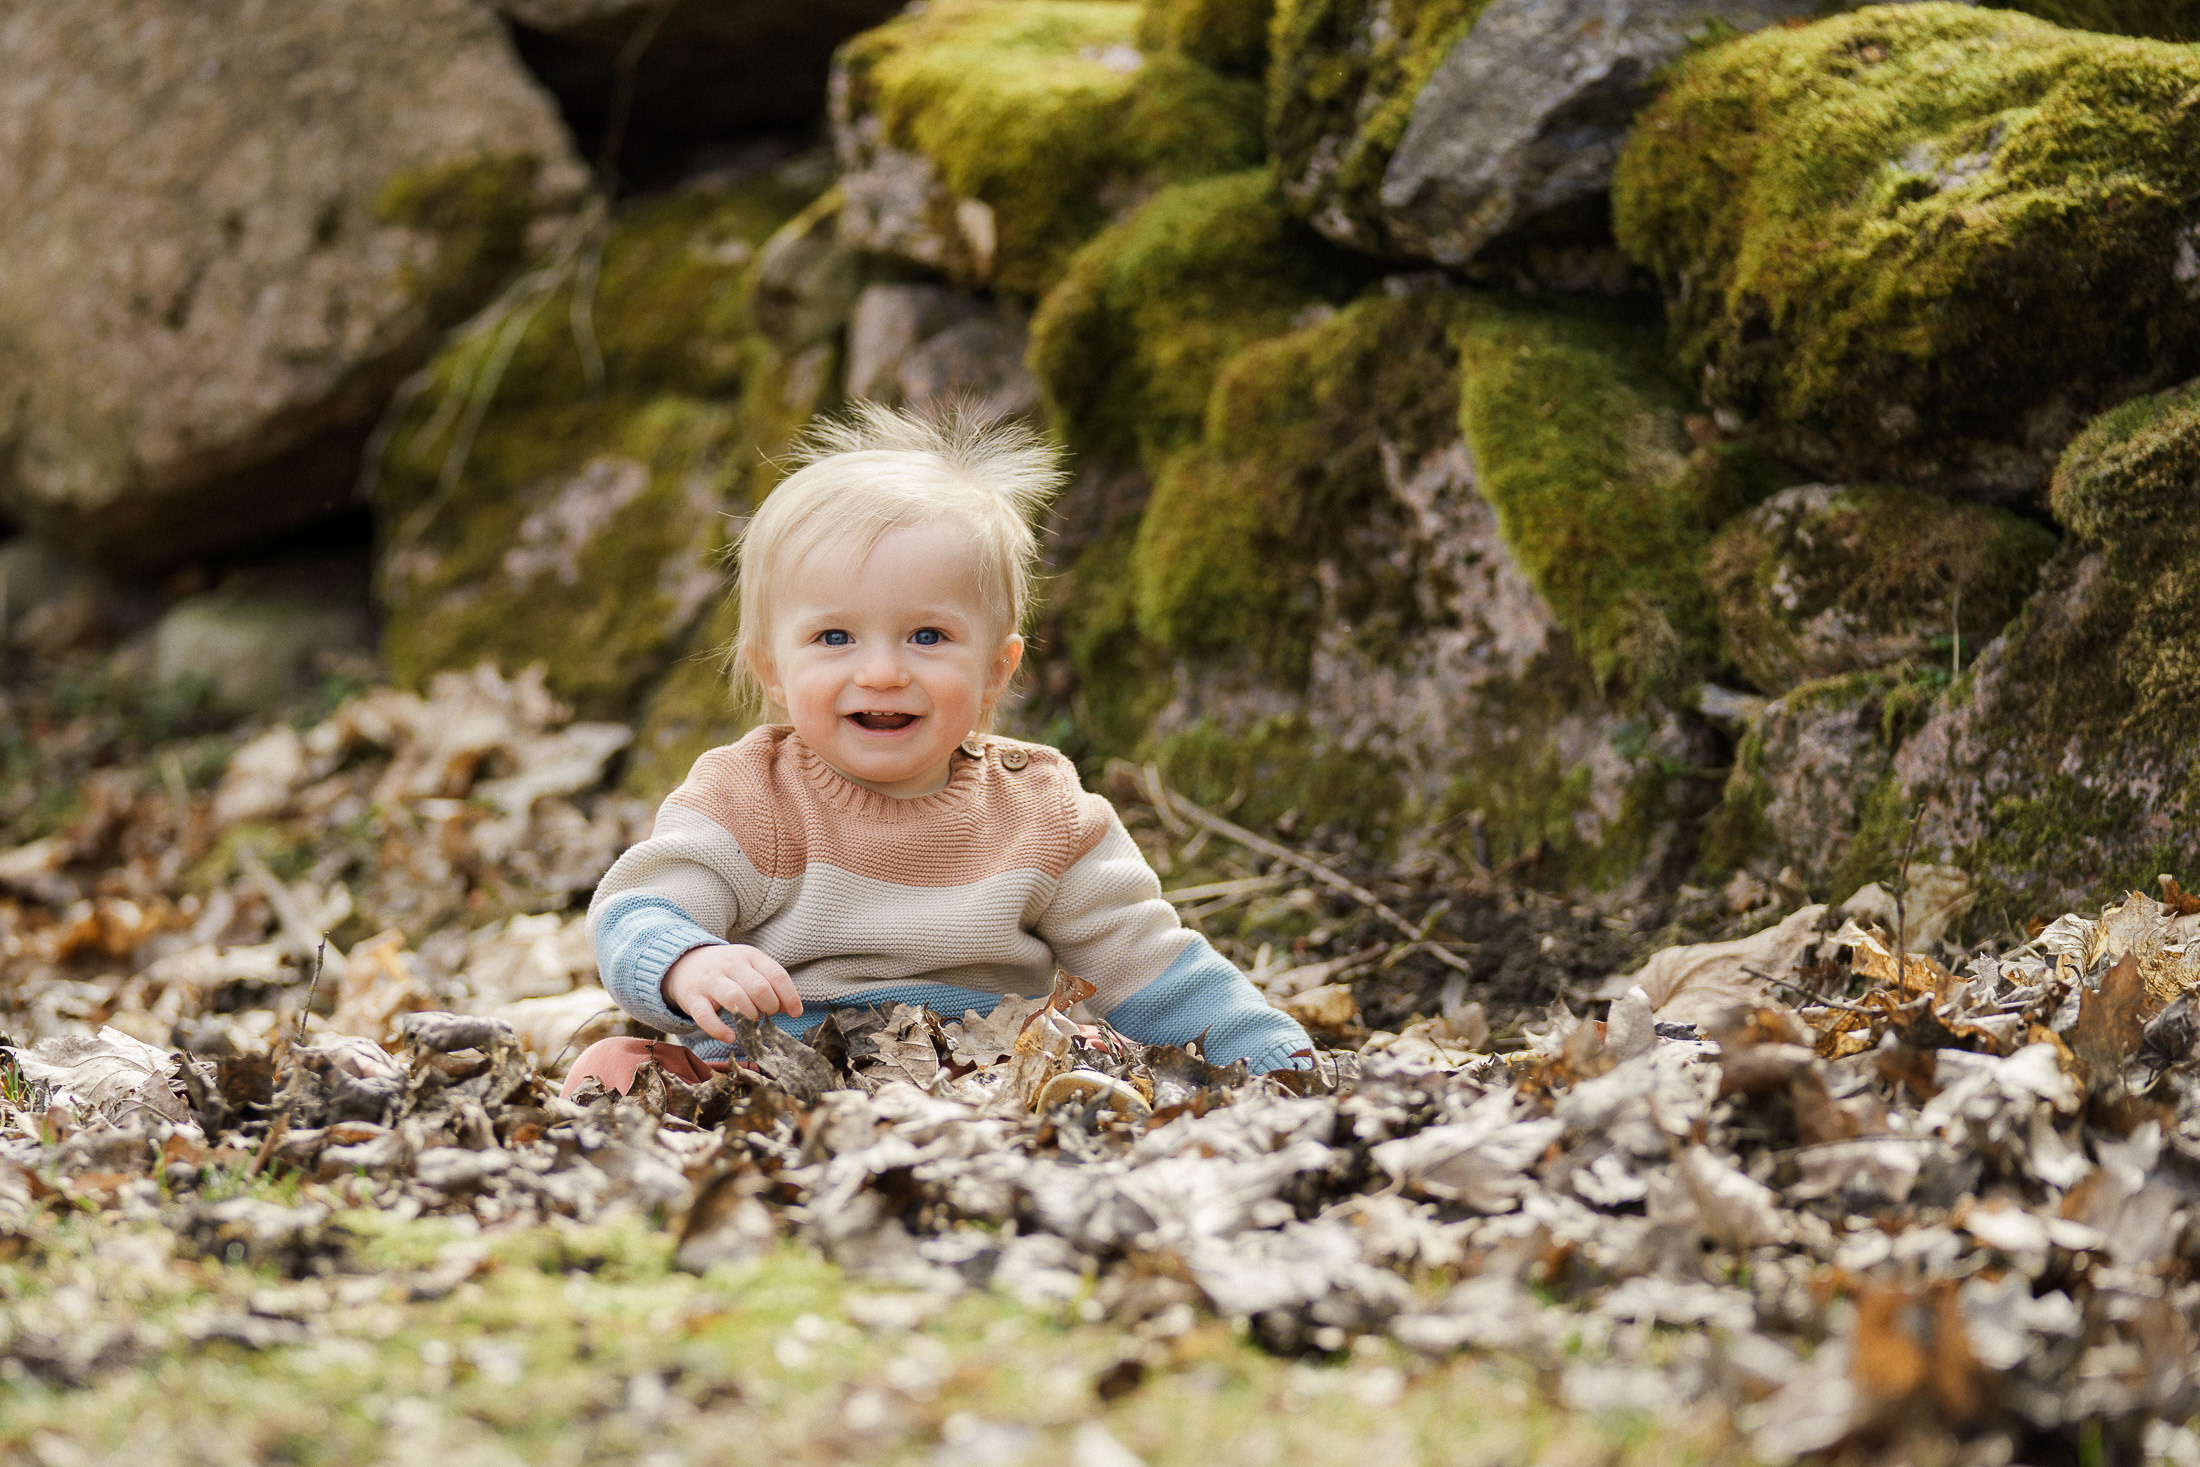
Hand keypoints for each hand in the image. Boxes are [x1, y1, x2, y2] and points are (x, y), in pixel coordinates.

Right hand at [661, 944, 801, 1042]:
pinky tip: (731, 1036)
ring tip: (753, 1023)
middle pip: (759, 988)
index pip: (777, 975)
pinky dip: (719, 1029)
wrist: (683, 963)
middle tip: (767, 1016)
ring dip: (750, 1016)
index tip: (795, 1013)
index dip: (790, 996)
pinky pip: (705, 1016)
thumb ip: (769, 983)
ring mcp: (710, 980)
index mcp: (749, 956)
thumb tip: (791, 1009)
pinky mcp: (692, 998)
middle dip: (770, 1008)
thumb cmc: (727, 970)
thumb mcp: (749, 966)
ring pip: (735, 998)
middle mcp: (730, 965)